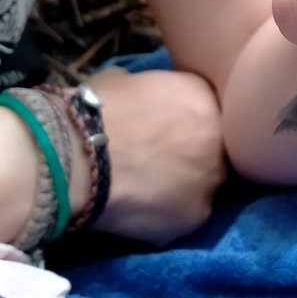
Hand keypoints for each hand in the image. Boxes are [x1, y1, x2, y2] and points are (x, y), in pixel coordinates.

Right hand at [89, 68, 227, 243]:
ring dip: (183, 187)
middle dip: (191, 155)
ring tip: (147, 190)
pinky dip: (167, 216)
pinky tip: (140, 210)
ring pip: (204, 185)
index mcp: (202, 95)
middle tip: (157, 163)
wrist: (78, 156)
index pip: (206, 111)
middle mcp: (219, 135)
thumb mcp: (122, 81)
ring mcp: (211, 177)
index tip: (163, 132)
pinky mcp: (198, 214)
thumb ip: (146, 89)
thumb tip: (135, 94)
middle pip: (213, 149)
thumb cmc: (94, 111)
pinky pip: (186, 216)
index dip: (184, 124)